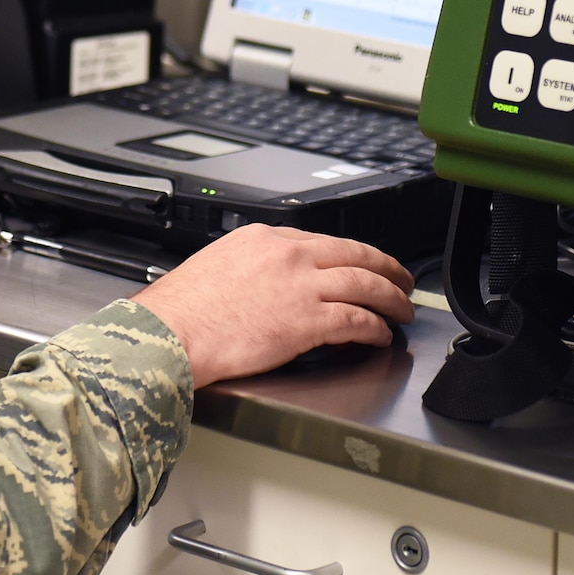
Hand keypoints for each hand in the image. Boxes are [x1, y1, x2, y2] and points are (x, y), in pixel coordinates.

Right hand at [130, 226, 414, 387]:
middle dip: (388, 268)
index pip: (322, 241)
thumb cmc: (182, 310)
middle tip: (403, 279)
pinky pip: (357, 321)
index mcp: (265, 238)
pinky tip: (381, 336)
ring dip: (392, 299)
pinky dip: (375, 328)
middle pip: (356, 256)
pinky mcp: (307, 322)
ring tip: (403, 310)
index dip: (351, 255)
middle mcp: (289, 256)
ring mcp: (301, 287)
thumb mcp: (218, 265)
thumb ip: (251, 266)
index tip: (362, 264)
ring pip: (366, 285)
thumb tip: (267, 282)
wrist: (170, 333)